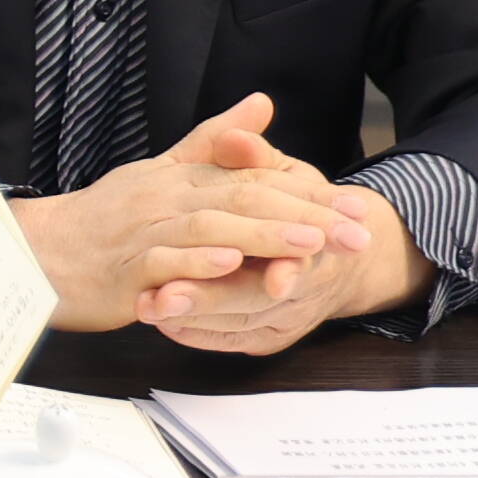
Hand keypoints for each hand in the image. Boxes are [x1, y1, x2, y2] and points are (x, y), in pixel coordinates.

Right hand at [9, 96, 357, 334]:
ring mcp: (142, 233)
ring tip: (310, 243)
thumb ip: (212, 140)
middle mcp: (164, 199)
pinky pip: (161, 262)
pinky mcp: (123, 271)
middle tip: (356, 230)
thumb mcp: (159, 170)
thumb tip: (261, 102)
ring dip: (262, 236)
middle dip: (304, 215)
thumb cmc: (104, 218)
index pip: (252, 177)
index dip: (307, 192)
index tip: (355, 206)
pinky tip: (231, 264)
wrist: (37, 252)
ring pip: (209, 228)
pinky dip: (197, 262)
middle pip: (241, 199)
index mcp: (178, 177)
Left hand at [145, 178, 427, 356]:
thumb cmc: (297, 206)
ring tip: (146, 307)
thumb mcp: (284, 176)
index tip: (226, 256)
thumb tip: (237, 136)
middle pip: (255, 298)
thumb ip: (257, 158)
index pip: (295, 257)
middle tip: (162, 297)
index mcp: (316, 245)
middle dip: (209, 298)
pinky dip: (193, 331)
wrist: (330, 257)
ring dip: (190, 318)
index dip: (263, 257)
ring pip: (235, 324)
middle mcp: (302, 289)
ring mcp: (282, 319)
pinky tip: (160, 321)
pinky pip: (225, 340)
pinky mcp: (263, 340)